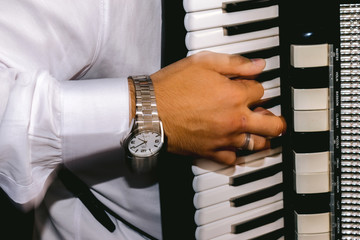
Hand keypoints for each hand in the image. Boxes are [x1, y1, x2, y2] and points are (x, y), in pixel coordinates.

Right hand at [151, 51, 285, 164]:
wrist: (149, 111)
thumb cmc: (171, 87)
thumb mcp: (202, 62)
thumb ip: (234, 63)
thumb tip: (258, 65)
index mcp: (234, 96)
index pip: (261, 91)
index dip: (255, 86)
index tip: (247, 86)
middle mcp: (235, 120)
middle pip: (273, 124)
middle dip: (276, 119)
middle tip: (272, 116)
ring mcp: (225, 139)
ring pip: (258, 144)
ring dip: (262, 137)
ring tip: (258, 131)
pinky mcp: (211, 153)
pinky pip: (233, 159)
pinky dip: (236, 154)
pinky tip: (233, 146)